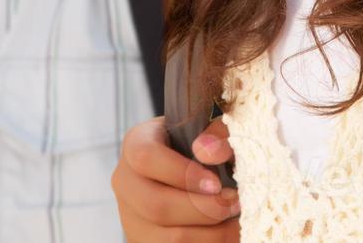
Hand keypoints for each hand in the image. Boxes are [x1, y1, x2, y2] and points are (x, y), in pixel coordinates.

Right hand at [113, 116, 239, 240]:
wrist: (191, 171)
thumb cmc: (202, 147)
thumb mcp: (211, 131)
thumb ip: (218, 134)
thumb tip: (210, 151)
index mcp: (135, 144)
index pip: (146, 158)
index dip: (182, 173)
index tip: (217, 184)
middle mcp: (126, 181)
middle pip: (156, 206)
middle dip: (203, 210)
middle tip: (235, 204)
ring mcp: (131, 217)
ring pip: (168, 238)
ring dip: (211, 234)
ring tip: (236, 222)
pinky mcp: (143, 242)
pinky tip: (227, 234)